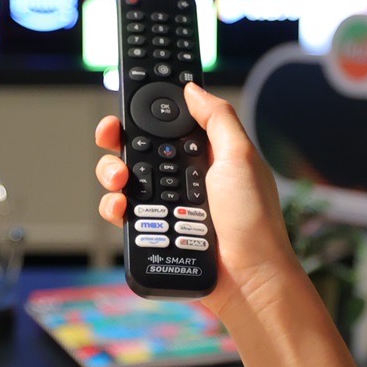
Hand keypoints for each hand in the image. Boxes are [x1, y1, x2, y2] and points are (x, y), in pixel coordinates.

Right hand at [95, 83, 300, 317]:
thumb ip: (217, 118)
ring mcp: (168, 207)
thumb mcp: (241, 156)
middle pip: (137, 151)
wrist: (249, 278)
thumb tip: (191, 88)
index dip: (144, 114)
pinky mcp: (156, 234)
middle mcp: (184, 179)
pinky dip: (115, 208)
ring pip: (124, 182)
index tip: (126, 105)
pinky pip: (124, 216)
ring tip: (121, 181)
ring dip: (112, 174)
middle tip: (111, 138)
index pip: (166, 126)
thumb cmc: (255, 220)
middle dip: (118, 142)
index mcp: (205, 156)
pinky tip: (121, 208)